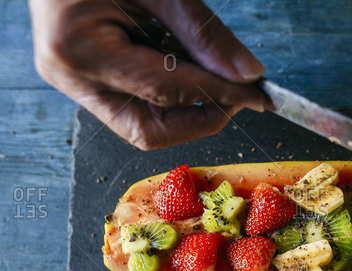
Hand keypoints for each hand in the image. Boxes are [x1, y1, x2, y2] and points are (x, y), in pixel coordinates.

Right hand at [29, 0, 266, 149]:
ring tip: (216, 77)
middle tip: (239, 96)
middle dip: (201, 119)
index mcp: (78, 49)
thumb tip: (247, 74)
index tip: (257, 95)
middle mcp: (69, 77)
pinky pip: (136, 105)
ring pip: (143, 125)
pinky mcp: (85, 79)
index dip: (218, 96)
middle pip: (149, 131)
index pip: (165, 93)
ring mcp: (74, 82)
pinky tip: (188, 69)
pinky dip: (171, 96)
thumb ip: (202, 34)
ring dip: (188, 109)